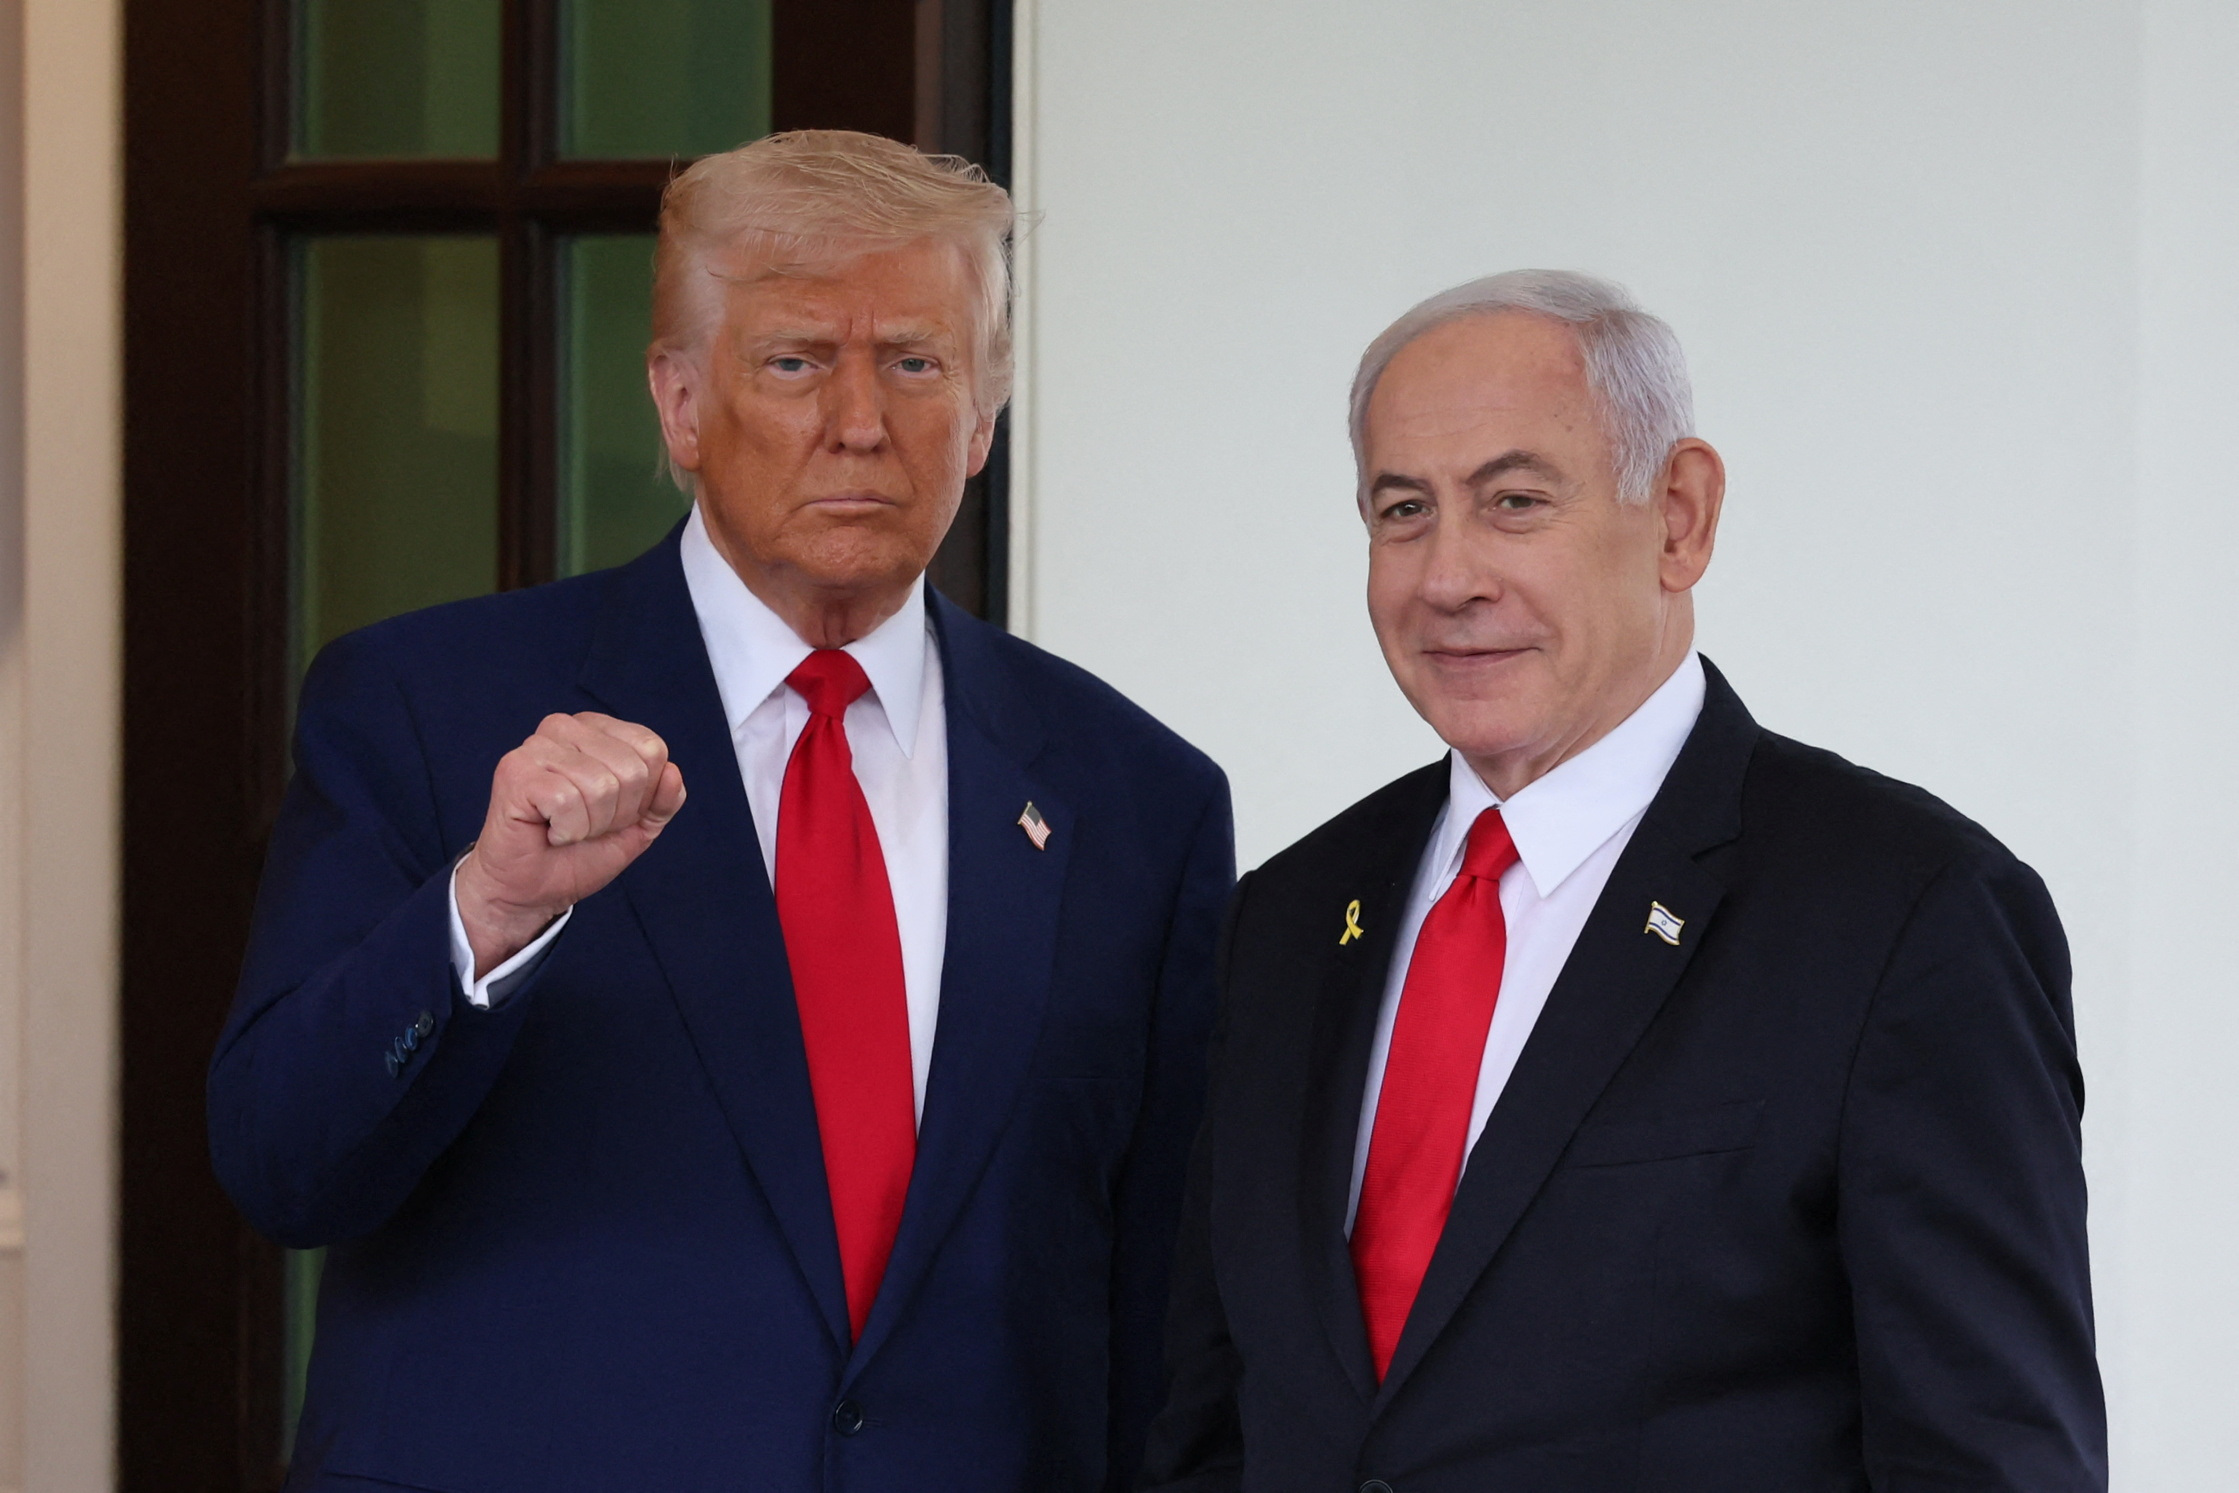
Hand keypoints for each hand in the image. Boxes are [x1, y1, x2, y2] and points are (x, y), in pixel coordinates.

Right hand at [455, 712, 686, 977]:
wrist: (532, 890)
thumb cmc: (578, 852)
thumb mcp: (638, 827)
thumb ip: (663, 801)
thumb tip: (673, 772)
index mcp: (597, 730)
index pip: (651, 750)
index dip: (641, 797)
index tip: (611, 813)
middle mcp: (565, 728)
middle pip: (631, 769)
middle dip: (616, 814)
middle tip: (585, 825)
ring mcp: (536, 746)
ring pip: (601, 786)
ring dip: (590, 825)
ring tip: (565, 828)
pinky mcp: (515, 770)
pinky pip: (567, 800)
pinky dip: (567, 830)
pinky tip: (548, 830)